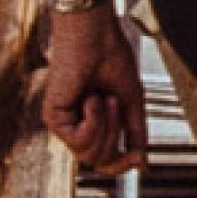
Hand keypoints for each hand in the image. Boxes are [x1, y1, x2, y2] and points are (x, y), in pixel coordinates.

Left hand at [42, 10, 147, 174]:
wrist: (95, 33)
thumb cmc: (111, 55)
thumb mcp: (131, 99)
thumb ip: (134, 131)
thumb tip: (143, 163)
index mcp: (93, 121)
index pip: (104, 159)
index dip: (121, 164)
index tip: (139, 160)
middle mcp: (75, 125)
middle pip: (98, 161)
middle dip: (114, 136)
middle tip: (117, 102)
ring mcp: (63, 123)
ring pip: (89, 156)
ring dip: (106, 126)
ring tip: (106, 96)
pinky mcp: (53, 118)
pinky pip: (79, 141)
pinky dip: (93, 120)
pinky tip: (91, 97)